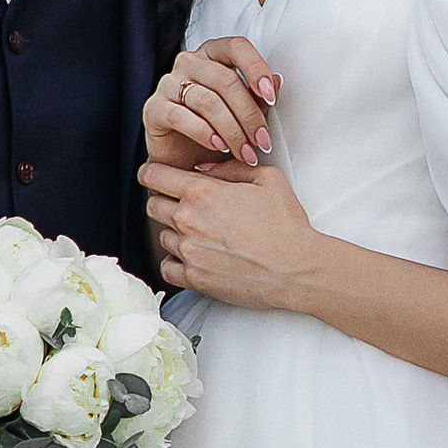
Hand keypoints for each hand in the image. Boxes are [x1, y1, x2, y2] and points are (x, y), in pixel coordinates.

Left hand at [139, 151, 321, 312]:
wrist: (296, 268)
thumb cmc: (286, 225)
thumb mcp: (267, 178)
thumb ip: (230, 168)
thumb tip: (204, 169)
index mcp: (202, 191)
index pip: (154, 175)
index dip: (152, 173)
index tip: (155, 177)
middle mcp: (188, 220)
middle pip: (153, 206)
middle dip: (165, 202)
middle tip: (185, 206)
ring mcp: (189, 252)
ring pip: (162, 237)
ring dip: (175, 233)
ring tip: (202, 234)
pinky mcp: (194, 279)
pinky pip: (167, 267)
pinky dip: (176, 262)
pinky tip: (195, 257)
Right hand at [144, 36, 277, 169]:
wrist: (183, 161)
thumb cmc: (216, 131)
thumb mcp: (244, 113)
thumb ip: (258, 96)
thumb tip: (276, 82)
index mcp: (213, 54)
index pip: (237, 46)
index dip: (256, 68)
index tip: (270, 96)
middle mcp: (189, 62)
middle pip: (225, 79)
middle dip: (249, 114)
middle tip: (262, 140)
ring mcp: (168, 84)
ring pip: (207, 101)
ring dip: (232, 130)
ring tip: (245, 151)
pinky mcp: (153, 108)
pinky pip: (180, 116)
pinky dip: (204, 133)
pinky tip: (218, 146)